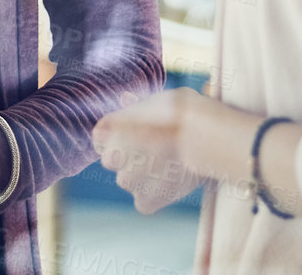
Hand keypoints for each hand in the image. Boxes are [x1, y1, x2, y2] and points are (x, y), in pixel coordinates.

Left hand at [92, 88, 208, 214]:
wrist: (200, 134)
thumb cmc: (180, 111)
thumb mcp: (153, 100)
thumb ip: (135, 108)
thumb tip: (126, 100)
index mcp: (105, 129)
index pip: (101, 139)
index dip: (120, 137)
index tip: (139, 135)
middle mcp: (111, 156)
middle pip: (113, 160)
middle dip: (130, 158)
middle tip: (157, 150)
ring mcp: (127, 180)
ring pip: (129, 181)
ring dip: (143, 177)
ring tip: (170, 164)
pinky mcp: (145, 200)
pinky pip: (144, 202)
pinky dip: (155, 196)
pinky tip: (171, 182)